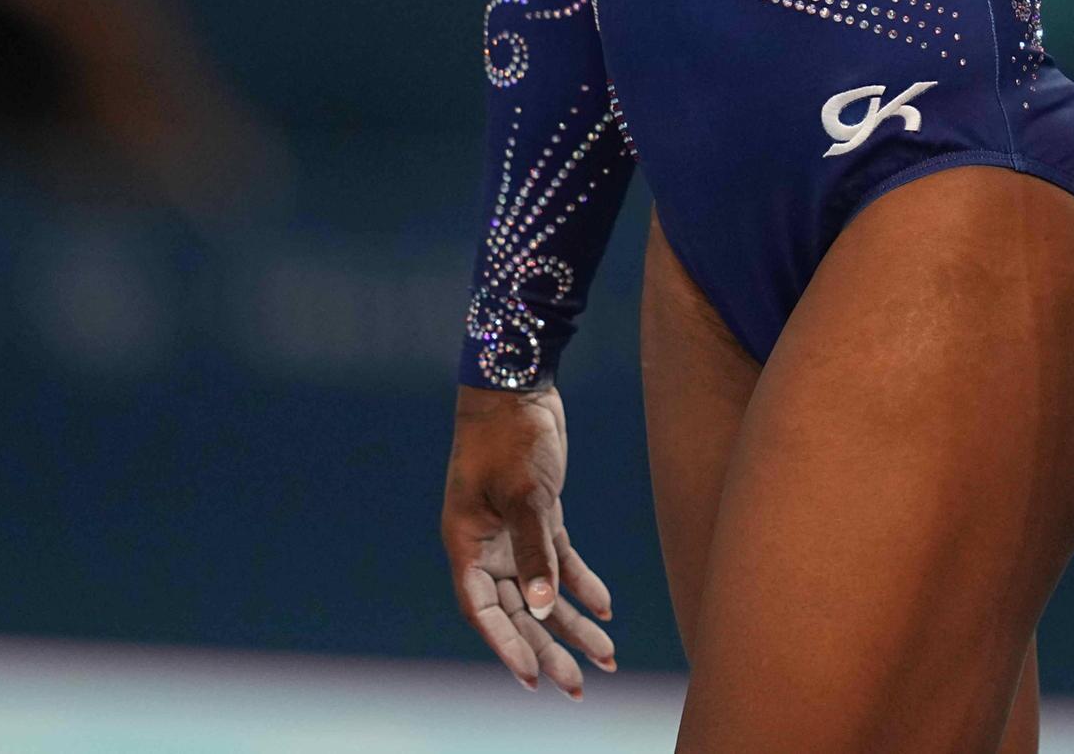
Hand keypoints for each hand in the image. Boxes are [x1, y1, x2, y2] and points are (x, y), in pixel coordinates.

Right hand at [442, 381, 620, 697]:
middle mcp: (486, 546)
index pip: (484, 611)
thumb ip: (535, 552)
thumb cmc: (510, 436)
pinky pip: (561, 562)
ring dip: (572, 625)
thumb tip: (543, 607)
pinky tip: (607, 609)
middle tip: (577, 687)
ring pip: (543, 592)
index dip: (507, 647)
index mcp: (467, 543)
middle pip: (517, 611)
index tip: (534, 680)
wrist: (519, 385)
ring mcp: (512, 533)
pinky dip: (583, 585)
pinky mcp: (540, 516)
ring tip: (605, 659)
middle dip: (548, 650)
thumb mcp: (525, 495)